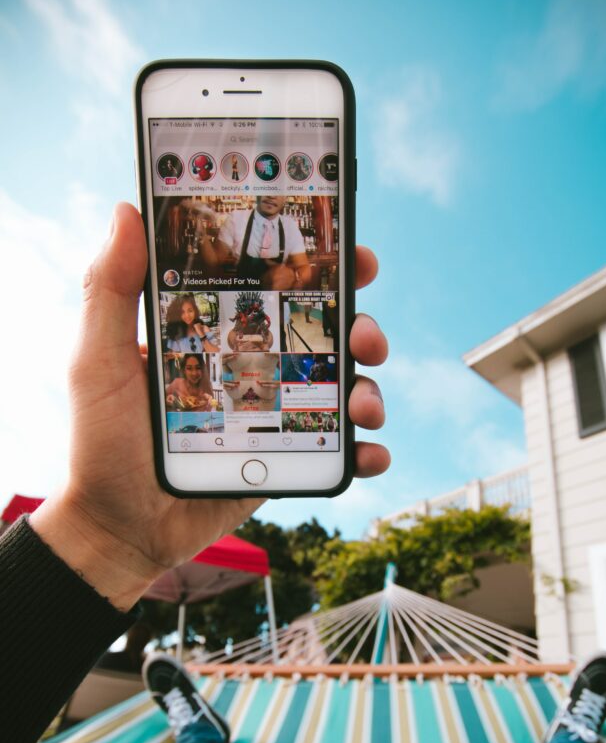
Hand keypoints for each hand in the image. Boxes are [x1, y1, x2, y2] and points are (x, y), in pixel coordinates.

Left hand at [31, 203, 388, 610]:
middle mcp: (254, 368)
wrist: (121, 530)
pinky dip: (366, 450)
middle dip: (360, 327)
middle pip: (323, 336)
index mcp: (217, 335)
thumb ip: (110, 291)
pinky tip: (369, 453)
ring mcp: (275, 415)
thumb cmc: (102, 444)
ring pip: (341, 389)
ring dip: (369, 389)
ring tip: (363, 406)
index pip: (274, 288)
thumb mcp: (98, 361)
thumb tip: (127, 212)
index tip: (349, 253)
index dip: (319, 267)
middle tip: (364, 336)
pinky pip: (338, 451)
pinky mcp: (286, 461)